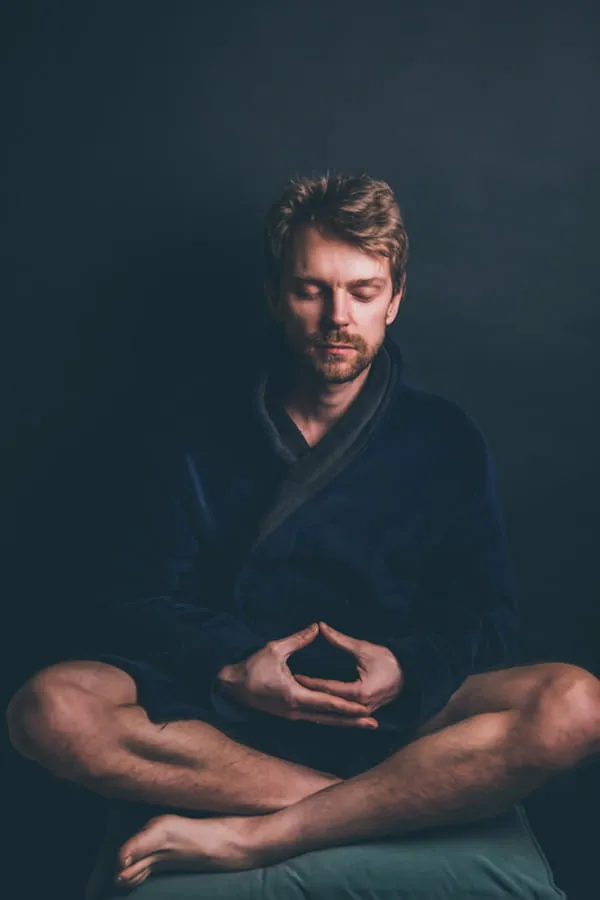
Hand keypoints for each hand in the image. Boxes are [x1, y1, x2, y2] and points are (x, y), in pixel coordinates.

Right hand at [216, 623, 378, 727]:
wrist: (231, 686)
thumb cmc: (251, 667)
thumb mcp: (275, 649)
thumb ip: (299, 639)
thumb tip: (317, 626)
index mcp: (295, 696)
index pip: (327, 702)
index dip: (348, 706)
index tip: (366, 708)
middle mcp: (296, 711)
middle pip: (330, 718)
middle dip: (352, 721)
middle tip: (374, 725)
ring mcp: (292, 715)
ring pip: (323, 721)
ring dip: (344, 723)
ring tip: (364, 725)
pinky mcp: (289, 715)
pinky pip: (315, 719)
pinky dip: (330, 720)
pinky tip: (341, 720)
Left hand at [294, 621, 402, 714]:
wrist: (410, 675)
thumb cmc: (388, 660)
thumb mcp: (363, 648)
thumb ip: (340, 640)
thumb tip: (320, 627)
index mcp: (360, 692)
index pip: (328, 688)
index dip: (310, 681)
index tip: (293, 675)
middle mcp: (360, 707)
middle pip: (328, 703)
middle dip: (308, 696)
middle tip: (288, 689)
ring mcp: (363, 713)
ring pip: (334, 713)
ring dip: (316, 708)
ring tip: (294, 703)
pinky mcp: (363, 713)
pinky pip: (341, 714)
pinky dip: (327, 711)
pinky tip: (313, 710)